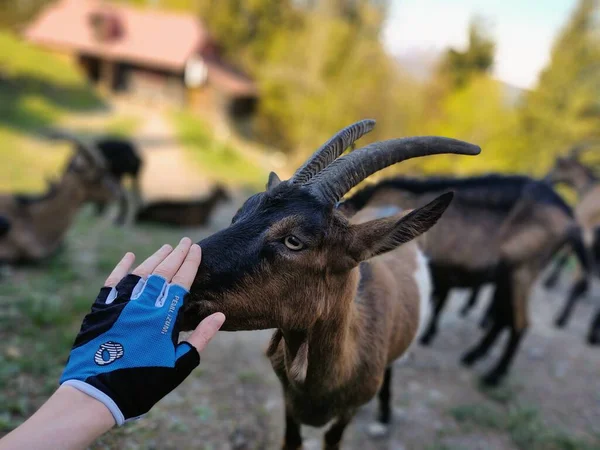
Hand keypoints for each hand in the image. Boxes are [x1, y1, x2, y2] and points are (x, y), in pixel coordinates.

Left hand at [60, 238, 224, 425]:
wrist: (97, 394)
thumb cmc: (143, 384)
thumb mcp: (178, 365)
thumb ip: (200, 338)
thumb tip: (219, 315)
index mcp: (164, 318)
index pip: (181, 281)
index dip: (190, 263)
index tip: (197, 249)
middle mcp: (143, 305)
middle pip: (163, 272)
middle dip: (177, 254)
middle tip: (186, 241)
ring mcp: (120, 305)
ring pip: (141, 272)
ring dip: (155, 258)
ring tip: (166, 247)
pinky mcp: (100, 310)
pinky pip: (113, 282)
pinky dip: (122, 267)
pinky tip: (129, 256)